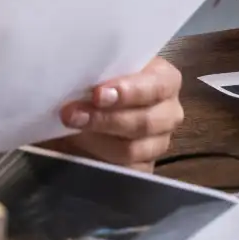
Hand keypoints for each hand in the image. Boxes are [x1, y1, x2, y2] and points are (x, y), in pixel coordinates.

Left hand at [42, 57, 184, 171]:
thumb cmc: (97, 81)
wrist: (86, 108)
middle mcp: (168, 112)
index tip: (98, 94)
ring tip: (70, 131)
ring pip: (131, 149)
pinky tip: (80, 150)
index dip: (128, 91)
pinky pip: (125, 170)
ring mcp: (158, 143)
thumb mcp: (99, 69)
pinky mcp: (143, 167)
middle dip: (104, 119)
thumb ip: (97, 70)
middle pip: (144, 122)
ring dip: (96, 140)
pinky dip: (100, 161)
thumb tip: (75, 73)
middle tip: (72, 115)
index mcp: (165, 80)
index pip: (156, 86)